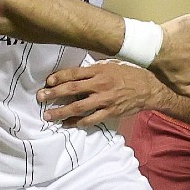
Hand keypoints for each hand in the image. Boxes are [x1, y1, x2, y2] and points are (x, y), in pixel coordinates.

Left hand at [39, 61, 170, 126]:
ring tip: (48, 115)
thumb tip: (76, 73)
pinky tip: (67, 124)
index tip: (48, 81)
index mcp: (99, 71)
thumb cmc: (129, 74)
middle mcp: (100, 85)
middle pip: (72, 90)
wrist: (149, 88)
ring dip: (61, 112)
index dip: (59, 77)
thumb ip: (94, 69)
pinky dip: (78, 123)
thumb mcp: (112, 65)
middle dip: (54, 94)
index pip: (74, 73)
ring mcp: (105, 100)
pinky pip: (91, 119)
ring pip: (78, 107)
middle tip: (40, 97)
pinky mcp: (110, 112)